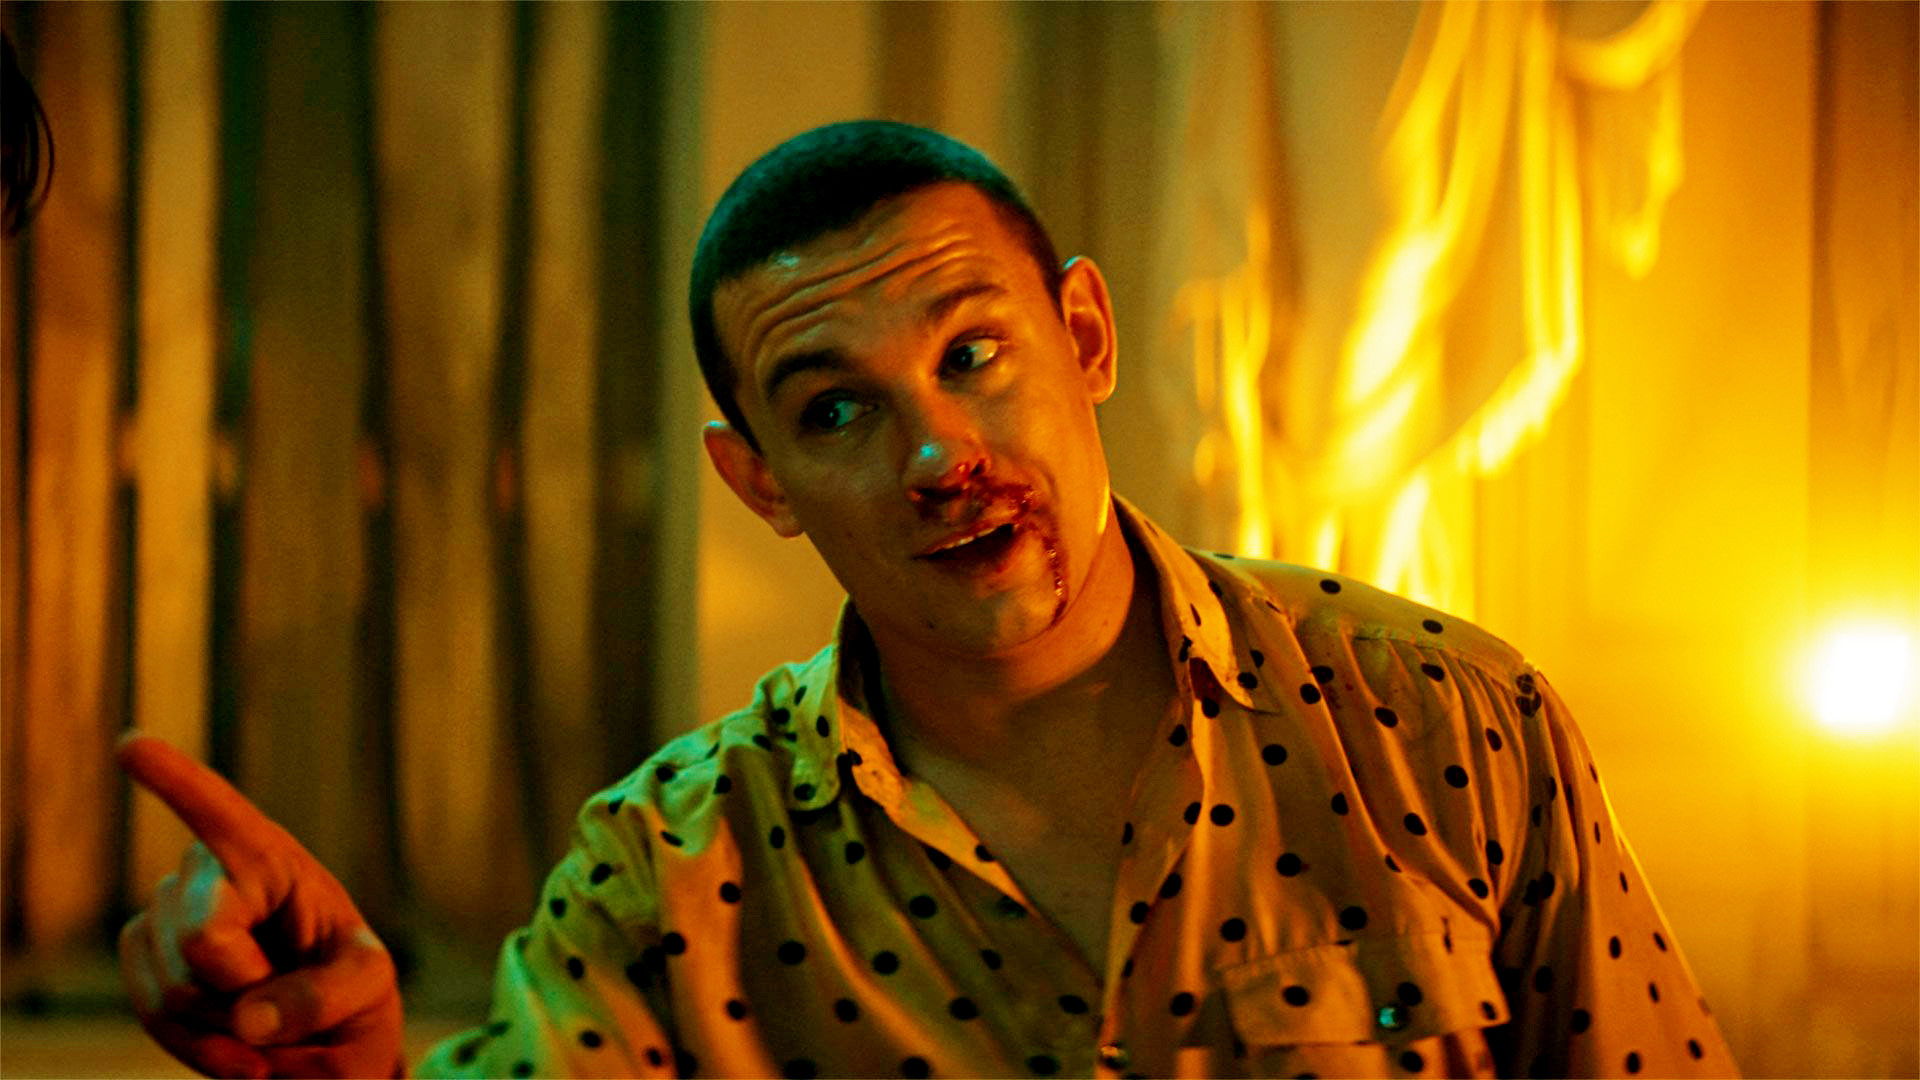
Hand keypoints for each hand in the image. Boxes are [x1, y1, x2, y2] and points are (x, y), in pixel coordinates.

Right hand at [116, 733, 404, 1078]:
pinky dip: (199, 1046)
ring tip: (266, 1022)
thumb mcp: (367, 988)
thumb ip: (324, 997)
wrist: (317, 1034)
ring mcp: (166, 915)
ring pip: (176, 989)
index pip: (221, 814)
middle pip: (204, 940)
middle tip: (286, 1000)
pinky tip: (237, 1049)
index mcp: (270, 859)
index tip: (131, 744)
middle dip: (247, 988)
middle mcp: (208, 873)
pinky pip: (155, 1015)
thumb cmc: (350, 993)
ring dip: (226, 1025)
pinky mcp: (142, 958)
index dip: (174, 781)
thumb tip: (251, 1018)